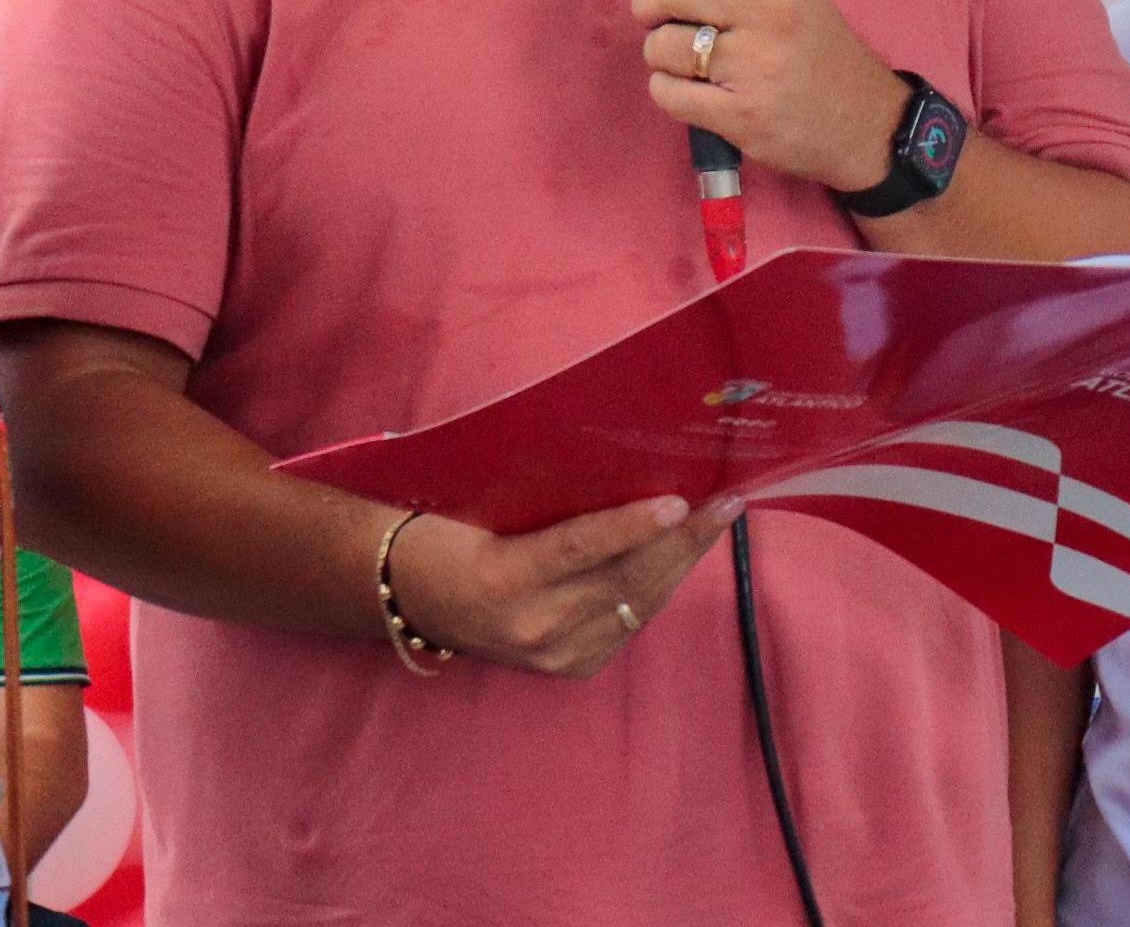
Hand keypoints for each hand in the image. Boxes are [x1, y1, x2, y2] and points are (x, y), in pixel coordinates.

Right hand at [382, 494, 740, 677]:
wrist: (402, 598)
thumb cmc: (442, 533)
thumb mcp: (481, 507)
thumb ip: (544, 498)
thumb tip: (620, 461)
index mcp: (502, 578)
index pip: (579, 547)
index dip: (632, 525)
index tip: (679, 502)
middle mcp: (533, 624)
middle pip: (624, 579)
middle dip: (683, 540)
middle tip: (727, 501)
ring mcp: (553, 653)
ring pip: (637, 604)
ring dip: (681, 562)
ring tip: (718, 521)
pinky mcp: (569, 667)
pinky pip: (629, 623)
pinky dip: (657, 587)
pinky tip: (681, 557)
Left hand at [631, 0, 910, 191]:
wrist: (867, 124)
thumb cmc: (819, 52)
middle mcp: (771, 13)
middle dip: (647, 4)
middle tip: (660, 18)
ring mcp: (755, 67)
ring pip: (662, 45)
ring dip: (659, 53)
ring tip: (686, 60)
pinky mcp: (740, 116)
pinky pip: (667, 93)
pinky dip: (667, 90)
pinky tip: (693, 90)